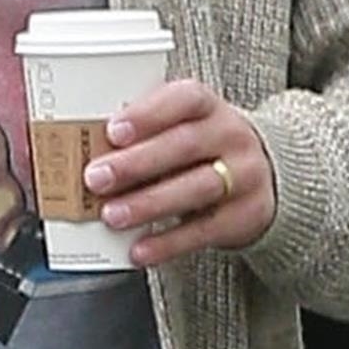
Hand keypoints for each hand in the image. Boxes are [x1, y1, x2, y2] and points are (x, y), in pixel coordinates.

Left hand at [89, 79, 277, 268]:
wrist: (263, 175)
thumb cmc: (201, 148)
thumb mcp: (181, 126)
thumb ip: (144, 134)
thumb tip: (85, 153)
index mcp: (207, 106)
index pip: (183, 100)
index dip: (148, 114)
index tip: (113, 130)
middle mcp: (230, 135)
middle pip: (184, 145)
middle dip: (136, 163)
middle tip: (96, 178)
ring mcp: (244, 176)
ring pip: (196, 188)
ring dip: (148, 204)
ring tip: (112, 215)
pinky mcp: (245, 215)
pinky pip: (204, 231)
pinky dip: (168, 243)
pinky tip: (139, 249)